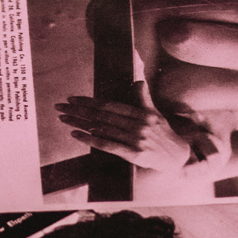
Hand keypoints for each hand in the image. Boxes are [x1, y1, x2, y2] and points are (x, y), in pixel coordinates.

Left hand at [55, 93, 192, 172]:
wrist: (177, 156)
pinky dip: (91, 139)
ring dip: (80, 123)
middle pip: (102, 115)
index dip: (89, 101)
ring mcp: (136, 139)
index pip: (110, 105)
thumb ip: (144, 98)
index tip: (73, 99)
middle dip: (78, 110)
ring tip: (64, 119)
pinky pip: (108, 145)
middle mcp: (139, 124)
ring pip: (102, 129)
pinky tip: (77, 135)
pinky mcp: (134, 154)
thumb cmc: (164, 134)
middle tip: (60, 107)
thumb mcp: (155, 113)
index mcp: (142, 113)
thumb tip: (138, 81)